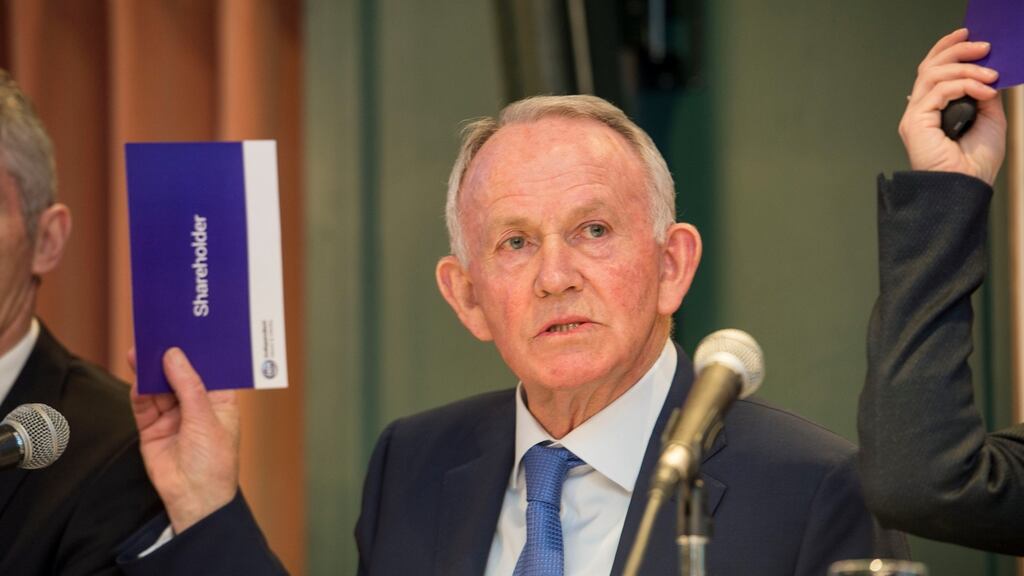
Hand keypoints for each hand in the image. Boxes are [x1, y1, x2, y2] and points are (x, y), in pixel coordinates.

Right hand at [130, 347, 240, 532]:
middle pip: (179, 374)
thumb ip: (188, 386)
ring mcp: (173, 416)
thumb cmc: (214, 462)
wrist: (193, 499)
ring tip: (140, 348)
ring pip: (158, 386)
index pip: (208, 368)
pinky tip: (137, 376)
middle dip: (169, 355)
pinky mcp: (152, 427)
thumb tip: (173, 355)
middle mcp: (196, 405)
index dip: (197, 350)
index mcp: (220, 400)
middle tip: (158, 332)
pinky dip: (139, 390)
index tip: (186, 328)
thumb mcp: (206, 419)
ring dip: (150, 369)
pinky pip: (143, 404)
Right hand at [900, 28, 1006, 184]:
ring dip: (965, 68)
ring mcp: (914, 115)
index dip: (947, 49)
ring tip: (990, 75)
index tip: (968, 36)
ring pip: (933, 74)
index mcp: (933, 109)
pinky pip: (939, 91)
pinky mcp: (915, 122)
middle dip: (957, 50)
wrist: (967, 187)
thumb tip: (987, 71)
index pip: (933, 70)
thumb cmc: (975, 163)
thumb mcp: (990, 118)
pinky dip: (965, 85)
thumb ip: (983, 94)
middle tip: (983, 47)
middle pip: (929, 66)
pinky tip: (984, 91)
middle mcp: (919, 109)